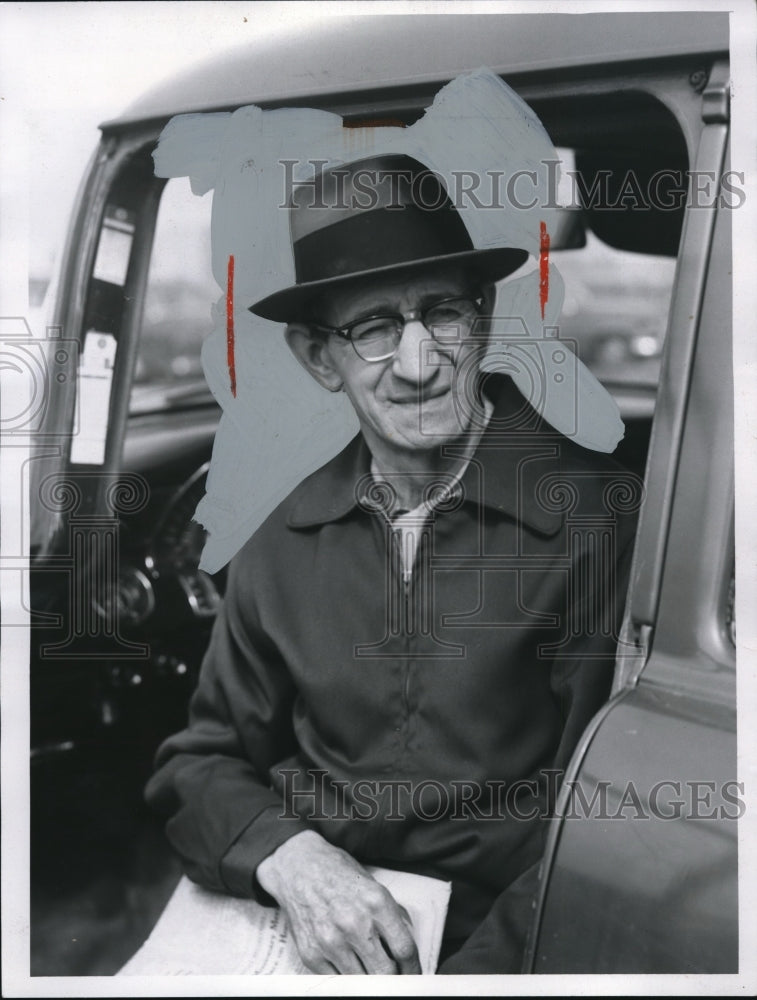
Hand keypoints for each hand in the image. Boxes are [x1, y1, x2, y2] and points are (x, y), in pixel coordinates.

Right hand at [256, 830, 420, 974]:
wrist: (298, 867)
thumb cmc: (338, 874)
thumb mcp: (373, 884)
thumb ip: (393, 915)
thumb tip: (407, 946)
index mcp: (376, 902)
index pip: (405, 949)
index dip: (414, 968)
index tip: (414, 973)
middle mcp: (354, 923)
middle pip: (386, 973)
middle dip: (394, 978)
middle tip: (395, 976)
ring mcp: (330, 942)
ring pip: (362, 983)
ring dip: (370, 980)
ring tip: (370, 969)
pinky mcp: (311, 955)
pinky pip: (337, 982)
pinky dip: (347, 979)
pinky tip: (349, 965)